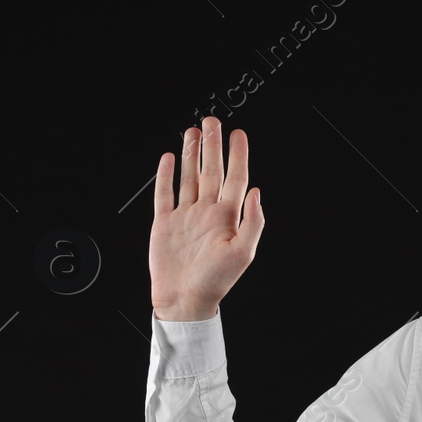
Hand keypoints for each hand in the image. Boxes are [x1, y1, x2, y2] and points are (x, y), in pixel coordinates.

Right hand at [150, 115, 263, 320]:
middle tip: (212, 121)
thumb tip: (257, 192)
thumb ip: (253, 222)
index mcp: (226, 217)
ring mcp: (185, 216)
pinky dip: (166, 175)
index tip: (239, 135)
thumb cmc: (214, 282)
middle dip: (212, 146)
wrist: (184, 300)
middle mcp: (207, 213)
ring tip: (192, 132)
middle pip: (211, 171)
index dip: (238, 156)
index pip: (235, 178)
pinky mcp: (164, 223)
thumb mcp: (242, 253)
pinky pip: (165, 194)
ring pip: (189, 177)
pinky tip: (169, 158)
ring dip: (191, 154)